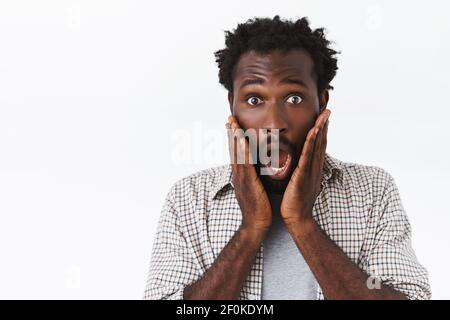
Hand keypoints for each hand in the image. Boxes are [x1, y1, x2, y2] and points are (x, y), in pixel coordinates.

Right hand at [226, 115, 271, 232]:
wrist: (255, 224)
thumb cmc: (258, 208)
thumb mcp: (255, 189)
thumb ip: (255, 177)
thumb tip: (257, 170)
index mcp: (241, 175)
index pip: (237, 153)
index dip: (234, 139)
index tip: (232, 125)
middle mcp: (238, 174)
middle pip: (233, 150)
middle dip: (231, 133)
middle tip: (229, 118)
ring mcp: (241, 177)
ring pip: (237, 153)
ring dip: (234, 137)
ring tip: (232, 123)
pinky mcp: (247, 182)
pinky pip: (245, 163)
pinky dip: (242, 150)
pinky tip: (242, 140)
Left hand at [280, 109, 330, 227]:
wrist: (297, 218)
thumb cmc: (296, 202)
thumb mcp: (300, 183)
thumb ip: (301, 172)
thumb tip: (299, 163)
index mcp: (313, 169)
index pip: (318, 146)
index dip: (321, 131)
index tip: (323, 117)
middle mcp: (315, 168)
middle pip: (321, 143)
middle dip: (324, 126)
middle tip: (327, 110)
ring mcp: (311, 171)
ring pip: (316, 146)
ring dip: (321, 129)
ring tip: (324, 115)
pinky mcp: (304, 175)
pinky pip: (308, 155)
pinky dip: (312, 142)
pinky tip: (314, 131)